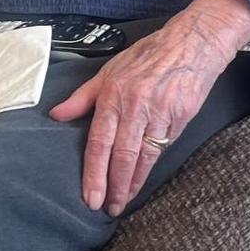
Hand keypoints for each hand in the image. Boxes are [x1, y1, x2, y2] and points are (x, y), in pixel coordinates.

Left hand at [49, 0, 249, 216]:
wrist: (193, 42)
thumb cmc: (150, 55)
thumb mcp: (110, 70)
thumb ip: (83, 97)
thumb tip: (56, 115)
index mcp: (113, 95)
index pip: (99, 142)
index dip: (94, 173)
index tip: (91, 197)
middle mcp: (135, 106)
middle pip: (121, 156)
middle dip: (113, 186)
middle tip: (108, 208)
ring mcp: (160, 113)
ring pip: (143, 157)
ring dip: (133, 182)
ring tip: (124, 201)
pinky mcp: (181, 117)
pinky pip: (163, 147)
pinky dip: (152, 166)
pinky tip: (144, 178)